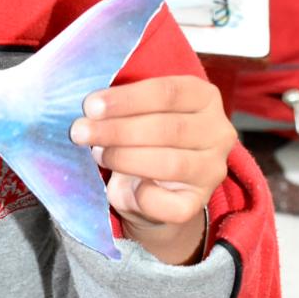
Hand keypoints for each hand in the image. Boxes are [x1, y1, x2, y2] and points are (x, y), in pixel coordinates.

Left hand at [71, 75, 235, 263]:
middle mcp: (217, 131)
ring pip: (170, 163)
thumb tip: (91, 110)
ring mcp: (212, 169)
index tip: (91, 106)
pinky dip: (143, 197)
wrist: (149, 190)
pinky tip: (124, 189)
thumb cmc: (140, 140)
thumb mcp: (135, 115)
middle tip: (81, 132)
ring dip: (125, 158)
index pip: (168, 92)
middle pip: (168, 128)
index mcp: (203, 97)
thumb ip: (121, 109)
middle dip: (118, 130)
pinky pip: (172, 205)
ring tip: (97, 154)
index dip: (127, 99)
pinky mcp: (200, 202)